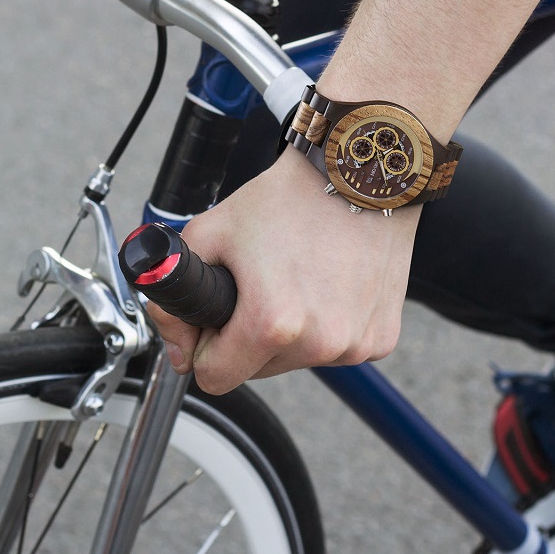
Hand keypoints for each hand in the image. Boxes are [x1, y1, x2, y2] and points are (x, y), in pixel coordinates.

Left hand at [146, 148, 420, 394]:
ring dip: (289, 333)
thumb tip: (179, 352)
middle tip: (261, 283)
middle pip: (257, 370)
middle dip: (248, 337)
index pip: (215, 378)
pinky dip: (326, 325)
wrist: (357, 175)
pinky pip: (336, 349)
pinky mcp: (381, 338)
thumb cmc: (288, 199)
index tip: (219, 313)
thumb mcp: (210, 234)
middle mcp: (319, 343)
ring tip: (296, 277)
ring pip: (297, 361)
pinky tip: (328, 283)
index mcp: (272, 324)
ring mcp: (355, 344)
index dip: (206, 344)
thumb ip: (172, 300)